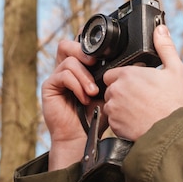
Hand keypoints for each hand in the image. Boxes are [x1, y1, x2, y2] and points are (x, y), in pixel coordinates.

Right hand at [42, 39, 100, 170]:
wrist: (83, 137)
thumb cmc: (98, 116)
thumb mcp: (110, 92)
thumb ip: (113, 76)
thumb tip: (133, 62)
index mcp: (80, 67)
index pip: (80, 45)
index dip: (89, 44)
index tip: (105, 51)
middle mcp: (66, 70)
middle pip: (68, 45)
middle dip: (83, 52)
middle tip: (95, 63)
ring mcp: (57, 77)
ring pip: (68, 60)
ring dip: (84, 76)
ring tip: (93, 92)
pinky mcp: (49, 86)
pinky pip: (63, 75)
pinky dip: (77, 85)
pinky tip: (84, 98)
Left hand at [102, 25, 182, 140]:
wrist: (173, 132)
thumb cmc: (175, 102)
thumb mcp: (176, 70)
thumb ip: (164, 47)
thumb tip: (160, 29)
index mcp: (128, 74)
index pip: (113, 72)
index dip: (124, 78)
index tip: (136, 84)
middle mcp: (117, 90)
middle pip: (111, 88)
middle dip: (122, 92)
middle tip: (140, 98)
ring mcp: (114, 109)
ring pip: (111, 105)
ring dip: (120, 106)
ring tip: (140, 110)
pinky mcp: (114, 125)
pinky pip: (114, 121)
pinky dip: (122, 121)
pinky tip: (137, 121)